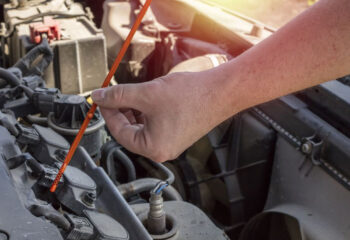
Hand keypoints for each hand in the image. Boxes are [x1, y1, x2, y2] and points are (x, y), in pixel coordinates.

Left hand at [91, 71, 231, 161]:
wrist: (220, 91)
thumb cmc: (190, 96)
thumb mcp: (146, 94)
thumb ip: (119, 96)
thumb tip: (100, 96)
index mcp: (153, 148)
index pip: (120, 133)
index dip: (108, 113)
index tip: (103, 99)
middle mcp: (162, 150)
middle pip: (131, 131)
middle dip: (121, 111)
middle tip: (114, 95)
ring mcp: (171, 142)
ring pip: (143, 127)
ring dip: (134, 110)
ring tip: (130, 93)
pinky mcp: (178, 132)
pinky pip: (155, 124)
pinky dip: (147, 112)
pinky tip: (145, 98)